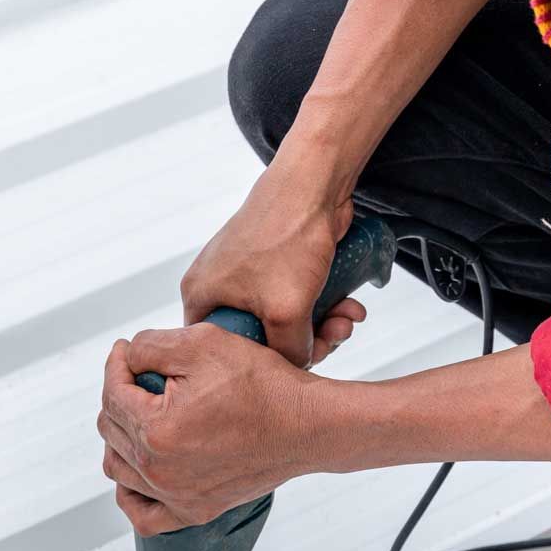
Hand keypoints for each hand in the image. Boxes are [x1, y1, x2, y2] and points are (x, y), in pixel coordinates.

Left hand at [98, 326, 329, 536]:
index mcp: (155, 431)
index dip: (116, 364)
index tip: (127, 351)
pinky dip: (132, 494)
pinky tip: (139, 471)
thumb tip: (127, 356)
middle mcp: (160, 471)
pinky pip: (144, 515)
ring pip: (118, 468)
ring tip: (139, 414)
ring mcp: (177, 496)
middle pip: (110, 428)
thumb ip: (150, 345)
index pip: (112, 393)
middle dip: (119, 395)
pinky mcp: (196, 510)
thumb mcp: (203, 343)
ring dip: (120, 436)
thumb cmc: (263, 385)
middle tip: (140, 376)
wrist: (308, 425)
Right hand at [181, 160, 358, 368]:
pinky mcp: (275, 264)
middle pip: (259, 337)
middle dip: (304, 341)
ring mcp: (248, 273)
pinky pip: (296, 299)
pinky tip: (349, 305)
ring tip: (348, 317)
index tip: (293, 359)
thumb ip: (287, 353)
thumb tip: (298, 365)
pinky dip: (324, 306)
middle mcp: (219, 285)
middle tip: (333, 337)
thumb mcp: (285, 313)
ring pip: (284, 320)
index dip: (258, 362)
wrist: (313, 185)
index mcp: (201, 295)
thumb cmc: (287, 238)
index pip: (222, 349)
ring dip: (322, 325)